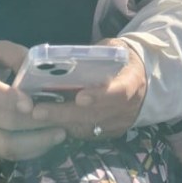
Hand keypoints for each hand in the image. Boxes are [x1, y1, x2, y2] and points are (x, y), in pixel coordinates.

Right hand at [0, 40, 66, 158]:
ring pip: (8, 146)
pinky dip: (31, 152)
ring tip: (60, 134)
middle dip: (36, 122)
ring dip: (36, 142)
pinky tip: (49, 142)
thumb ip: (15, 55)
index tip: (31, 104)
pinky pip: (9, 155)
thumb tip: (37, 65)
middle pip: (7, 123)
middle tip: (62, 117)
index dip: (11, 100)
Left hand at [30, 39, 146, 140]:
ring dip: (61, 122)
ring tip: (37, 115)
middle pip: (95, 115)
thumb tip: (67, 56)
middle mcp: (127, 108)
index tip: (79, 98)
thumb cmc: (123, 59)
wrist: (144, 81)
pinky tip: (50, 121)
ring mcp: (119, 124)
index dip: (99, 96)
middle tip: (38, 110)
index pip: (118, 92)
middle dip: (65, 113)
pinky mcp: (111, 133)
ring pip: (88, 128)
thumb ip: (97, 53)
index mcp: (132, 81)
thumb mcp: (116, 48)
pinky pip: (87, 134)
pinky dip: (68, 128)